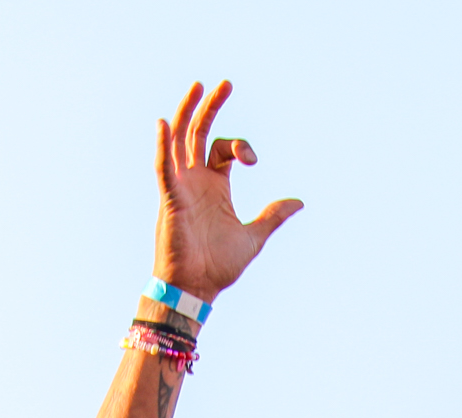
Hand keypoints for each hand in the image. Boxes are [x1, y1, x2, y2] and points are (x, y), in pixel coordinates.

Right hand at [153, 81, 302, 303]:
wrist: (197, 288)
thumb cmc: (219, 265)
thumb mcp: (254, 236)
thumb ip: (274, 216)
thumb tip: (298, 202)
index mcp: (215, 185)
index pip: (224, 149)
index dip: (241, 146)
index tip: (253, 159)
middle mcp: (195, 180)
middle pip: (199, 133)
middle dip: (212, 107)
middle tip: (226, 83)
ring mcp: (181, 186)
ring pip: (180, 140)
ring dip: (187, 113)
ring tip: (198, 87)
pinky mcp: (171, 199)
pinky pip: (163, 168)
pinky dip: (163, 146)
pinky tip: (164, 123)